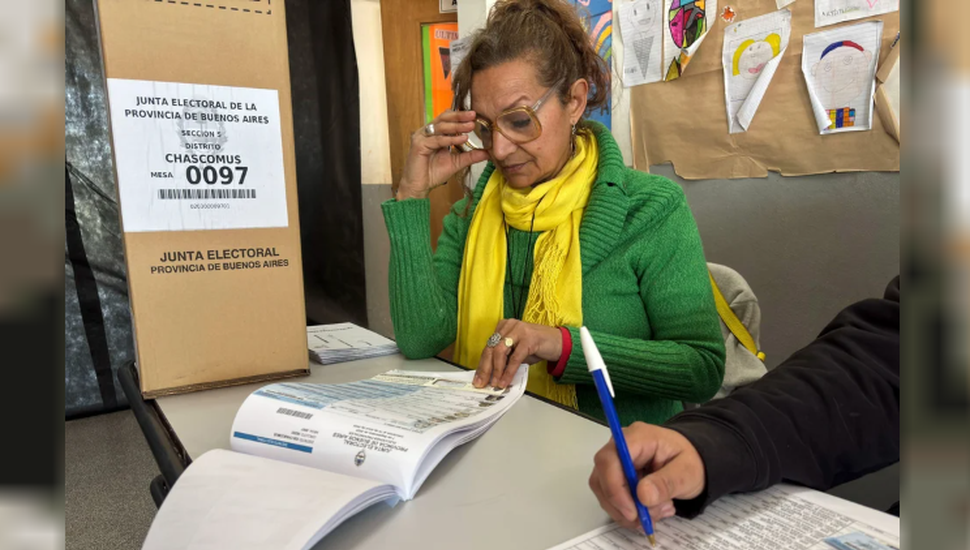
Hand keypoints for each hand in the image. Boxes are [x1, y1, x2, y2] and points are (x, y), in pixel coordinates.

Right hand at [396, 110, 489, 200]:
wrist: (419, 187)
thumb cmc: (433, 174)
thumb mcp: (456, 162)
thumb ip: (470, 156)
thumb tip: (487, 153)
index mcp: (435, 133)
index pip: (447, 119)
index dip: (460, 116)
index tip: (475, 115)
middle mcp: (427, 132)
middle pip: (443, 118)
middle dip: (459, 116)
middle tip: (473, 115)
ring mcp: (421, 137)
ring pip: (441, 127)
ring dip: (457, 126)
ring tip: (470, 126)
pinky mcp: (419, 145)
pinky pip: (437, 140)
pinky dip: (450, 139)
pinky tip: (462, 139)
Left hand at [472, 319, 562, 388]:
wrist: (559, 342)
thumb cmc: (537, 346)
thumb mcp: (517, 352)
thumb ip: (505, 359)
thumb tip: (491, 375)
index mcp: (504, 326)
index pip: (488, 347)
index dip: (482, 364)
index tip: (478, 378)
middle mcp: (509, 325)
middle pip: (491, 349)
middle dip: (486, 368)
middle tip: (482, 383)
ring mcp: (519, 330)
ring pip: (500, 352)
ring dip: (496, 370)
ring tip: (495, 383)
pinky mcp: (529, 338)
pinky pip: (515, 358)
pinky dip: (509, 371)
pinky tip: (505, 380)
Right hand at [589, 423, 705, 528]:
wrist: (694, 461)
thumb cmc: (691, 460)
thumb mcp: (687, 472)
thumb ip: (666, 482)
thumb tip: (642, 495)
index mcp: (637, 437)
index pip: (609, 459)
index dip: (614, 488)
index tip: (632, 511)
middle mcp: (620, 447)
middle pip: (602, 477)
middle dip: (622, 505)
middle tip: (646, 519)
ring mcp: (616, 461)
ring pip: (604, 491)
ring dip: (626, 511)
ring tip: (656, 513)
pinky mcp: (617, 475)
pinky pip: (611, 497)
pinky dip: (628, 511)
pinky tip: (650, 511)